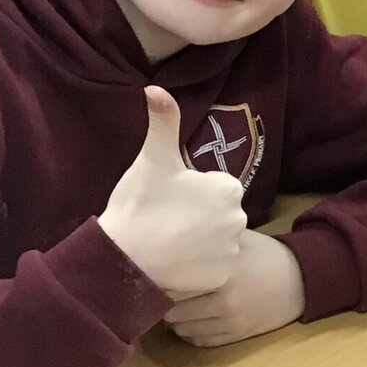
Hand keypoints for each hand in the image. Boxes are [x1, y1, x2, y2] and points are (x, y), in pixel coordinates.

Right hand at [99, 86, 246, 294]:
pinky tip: (174, 262)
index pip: (214, 186)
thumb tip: (156, 88)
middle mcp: (240, 220)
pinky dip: (196, 267)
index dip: (190, 191)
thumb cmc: (140, 204)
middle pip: (217, 214)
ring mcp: (232, 252)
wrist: (125, 257)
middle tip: (165, 219)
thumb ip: (163, 122)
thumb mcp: (153, 159)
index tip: (168, 198)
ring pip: (215, 241)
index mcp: (229, 189)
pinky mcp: (222, 278)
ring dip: (197, 241)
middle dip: (196, 216)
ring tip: (167, 240)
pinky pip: (211, 268)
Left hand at [163, 230, 305, 346]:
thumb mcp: (241, 240)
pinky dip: (190, 334)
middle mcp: (224, 300)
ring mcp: (231, 321)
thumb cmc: (268, 256)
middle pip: (174, 310)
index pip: (175, 285)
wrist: (302, 281)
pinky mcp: (238, 335)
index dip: (159, 281)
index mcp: (223, 273)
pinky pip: (201, 341)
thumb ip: (212, 239)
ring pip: (184, 329)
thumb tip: (176, 235)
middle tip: (161, 292)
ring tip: (175, 308)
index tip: (155, 274)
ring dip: (174, 321)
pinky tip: (191, 322)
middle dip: (163, 303)